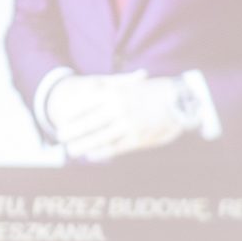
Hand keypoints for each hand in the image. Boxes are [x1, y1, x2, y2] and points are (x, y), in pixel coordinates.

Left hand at [49, 70, 191, 162]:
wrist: (181, 99)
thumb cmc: (155, 91)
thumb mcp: (132, 85)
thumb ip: (112, 87)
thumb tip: (90, 91)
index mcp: (115, 93)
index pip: (85, 104)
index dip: (71, 113)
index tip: (61, 118)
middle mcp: (119, 108)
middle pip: (87, 122)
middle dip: (72, 131)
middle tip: (61, 136)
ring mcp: (127, 124)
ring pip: (98, 137)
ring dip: (82, 145)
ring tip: (71, 150)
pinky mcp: (136, 138)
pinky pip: (113, 147)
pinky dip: (101, 153)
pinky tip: (92, 155)